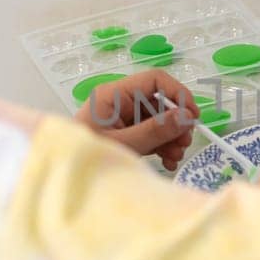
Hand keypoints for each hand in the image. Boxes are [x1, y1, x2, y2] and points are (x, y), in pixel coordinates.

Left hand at [76, 70, 197, 170]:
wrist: (66, 179)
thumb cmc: (85, 158)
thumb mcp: (123, 144)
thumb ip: (154, 131)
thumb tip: (186, 117)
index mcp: (113, 94)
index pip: (154, 80)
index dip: (178, 93)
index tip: (193, 116)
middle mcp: (119, 102)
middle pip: (159, 102)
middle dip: (176, 122)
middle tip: (184, 143)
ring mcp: (123, 119)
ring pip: (158, 120)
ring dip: (172, 137)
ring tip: (175, 157)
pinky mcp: (125, 134)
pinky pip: (151, 133)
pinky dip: (163, 146)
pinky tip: (168, 160)